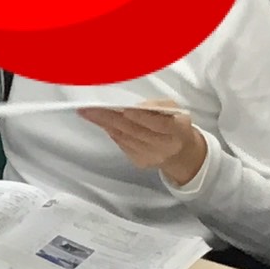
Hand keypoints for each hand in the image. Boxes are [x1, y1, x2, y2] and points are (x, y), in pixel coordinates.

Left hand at [79, 106, 207, 188]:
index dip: (141, 117)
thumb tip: (134, 106)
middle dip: (110, 119)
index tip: (124, 108)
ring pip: (124, 138)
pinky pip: (122, 144)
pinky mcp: (140, 162)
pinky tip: (101, 123)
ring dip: (105, 125)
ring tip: (89, 113)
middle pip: (135, 132)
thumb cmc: (174, 124)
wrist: (180, 153)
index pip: (158, 124)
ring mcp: (151, 157)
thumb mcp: (174, 110)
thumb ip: (157, 106)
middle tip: (90, 109)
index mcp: (178, 131)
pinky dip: (111, 132)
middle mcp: (164, 147)